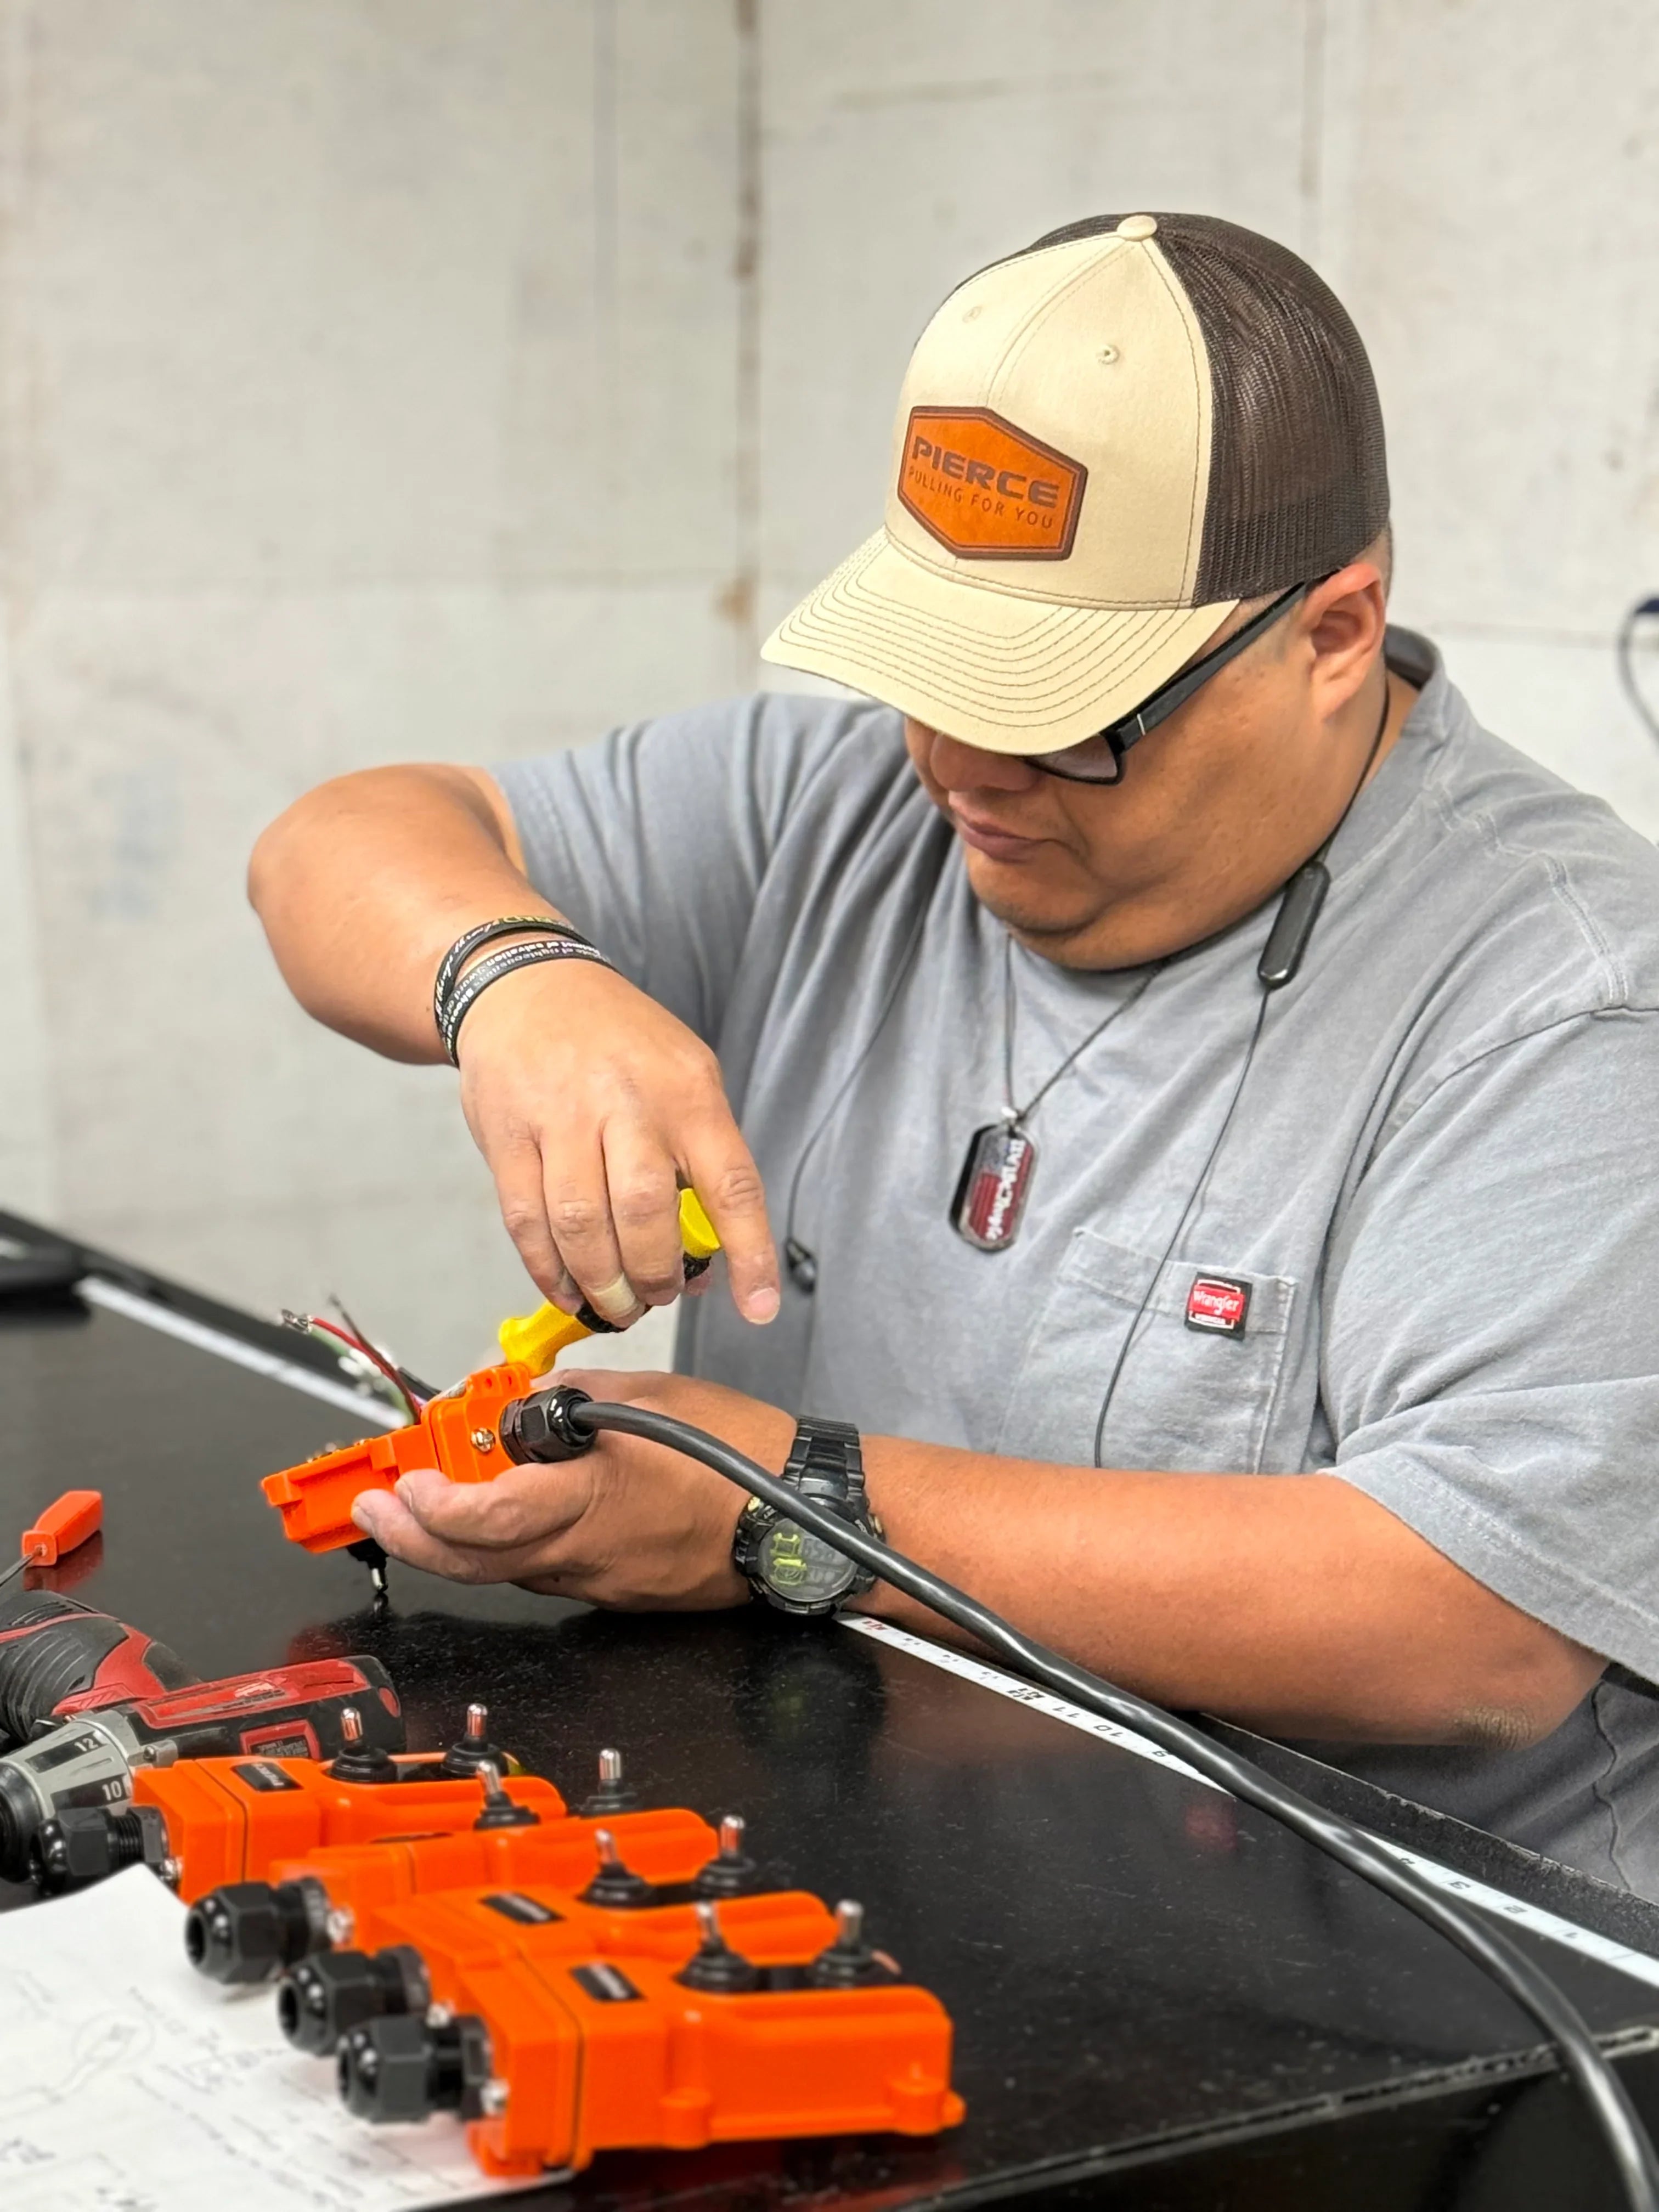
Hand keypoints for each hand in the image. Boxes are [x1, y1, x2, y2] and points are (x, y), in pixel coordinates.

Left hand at [349, 1369, 795, 1606]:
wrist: (799, 1514)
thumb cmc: (738, 1453)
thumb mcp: (648, 1395)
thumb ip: (572, 1400)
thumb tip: (521, 1405)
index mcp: (594, 1500)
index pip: (487, 1519)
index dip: (430, 1508)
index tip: (400, 1484)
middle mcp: (589, 1554)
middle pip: (475, 1563)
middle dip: (411, 1537)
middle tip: (375, 1509)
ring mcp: (603, 1583)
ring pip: (507, 1572)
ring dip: (455, 1543)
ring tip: (422, 1507)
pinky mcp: (620, 1594)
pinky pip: (549, 1574)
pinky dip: (510, 1549)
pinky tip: (502, 1519)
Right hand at [455, 955, 780, 1329]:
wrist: (528, 987)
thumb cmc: (618, 1043)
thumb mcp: (683, 1076)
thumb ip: (700, 1161)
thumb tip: (707, 1263)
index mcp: (687, 1091)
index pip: (731, 1183)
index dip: (750, 1252)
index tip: (759, 1308)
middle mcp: (626, 1100)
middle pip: (644, 1212)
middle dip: (654, 1276)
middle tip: (658, 1297)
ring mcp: (561, 1116)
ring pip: (580, 1224)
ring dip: (600, 1283)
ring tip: (614, 1304)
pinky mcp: (508, 1134)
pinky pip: (526, 1221)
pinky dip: (547, 1270)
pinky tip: (565, 1289)